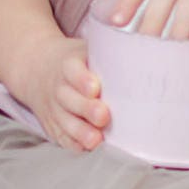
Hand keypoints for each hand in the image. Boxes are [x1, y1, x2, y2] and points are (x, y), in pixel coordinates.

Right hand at [23, 33, 110, 152]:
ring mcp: (54, 109)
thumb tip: (149, 40)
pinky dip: (74, 144)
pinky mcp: (53, 126)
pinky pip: (62, 137)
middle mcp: (58, 88)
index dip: (82, 79)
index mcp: (68, 65)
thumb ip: (113, 51)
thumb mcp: (89, 50)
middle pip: (68, 99)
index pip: (72, 71)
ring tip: (96, 140)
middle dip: (85, 109)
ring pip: (64, 122)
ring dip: (80, 132)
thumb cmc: (78, 64)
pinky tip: (87, 149)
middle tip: (103, 116)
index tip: (95, 88)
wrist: (39, 72)